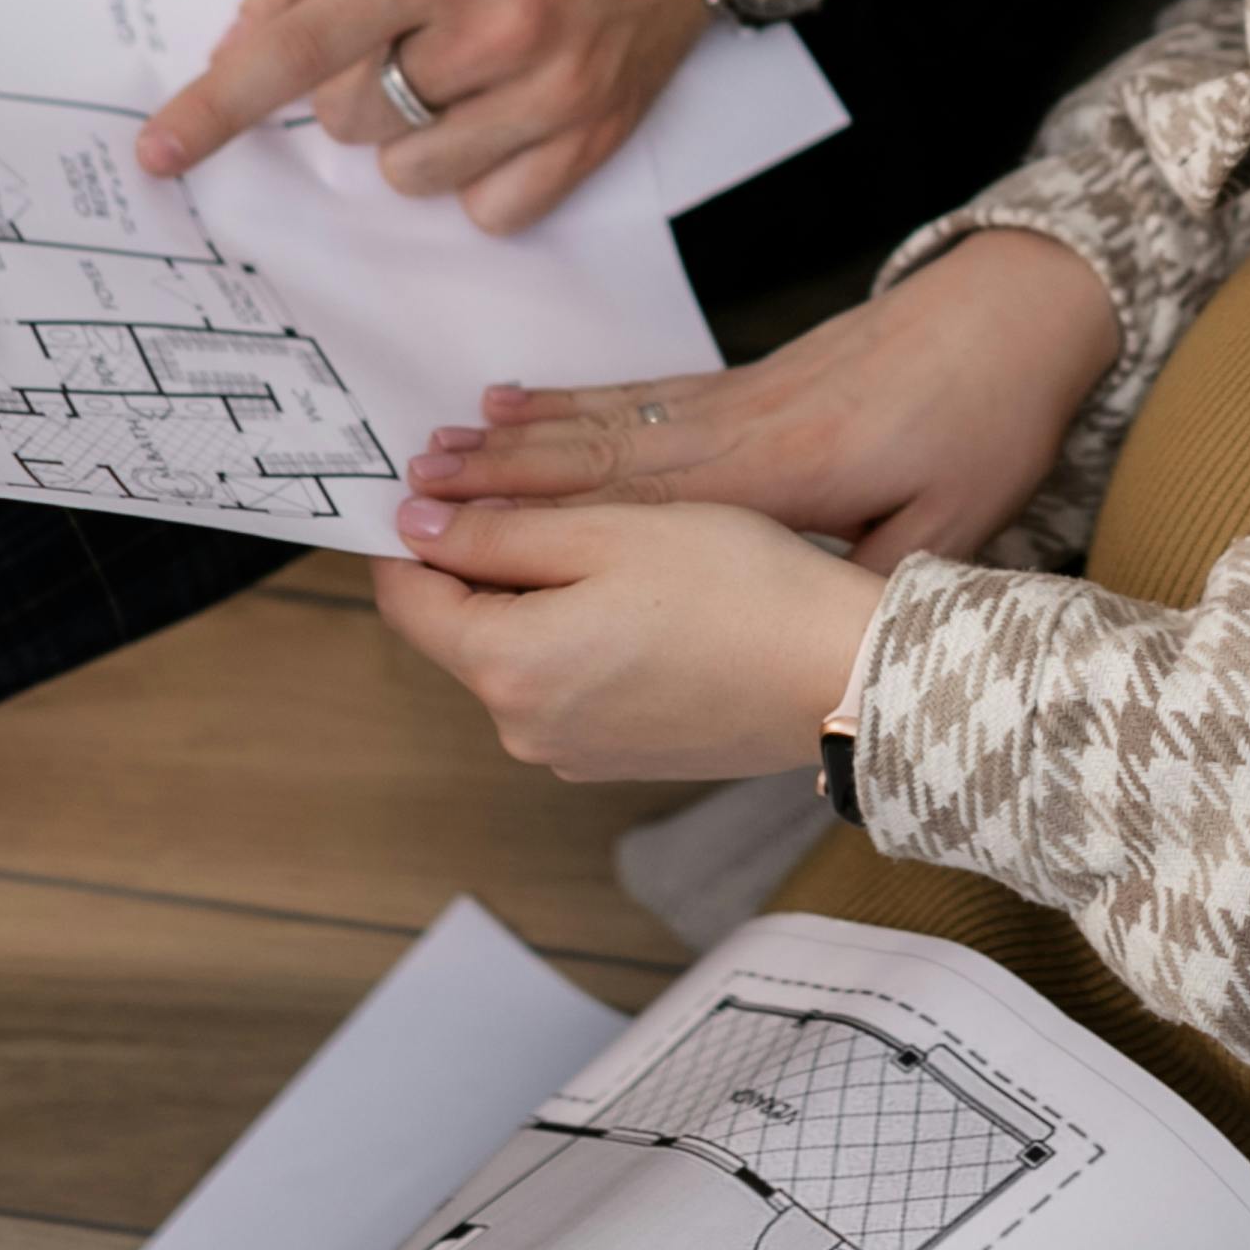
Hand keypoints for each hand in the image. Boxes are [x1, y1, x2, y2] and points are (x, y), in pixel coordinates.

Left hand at [136, 0, 740, 231]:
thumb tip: (239, 44)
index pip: (298, 49)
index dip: (217, 107)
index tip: (160, 152)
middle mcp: (493, 27)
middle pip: (351, 118)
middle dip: (352, 80)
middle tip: (405, 25)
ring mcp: (550, 89)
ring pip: (411, 171)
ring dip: (410, 131)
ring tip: (458, 64)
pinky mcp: (597, 132)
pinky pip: (491, 210)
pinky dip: (474, 175)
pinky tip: (498, 112)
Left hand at [375, 496, 882, 781]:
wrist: (842, 674)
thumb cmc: (738, 591)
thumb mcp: (609, 533)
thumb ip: (497, 534)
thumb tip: (412, 529)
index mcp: (508, 669)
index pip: (408, 601)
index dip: (413, 537)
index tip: (441, 491)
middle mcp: (525, 729)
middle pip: (463, 631)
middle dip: (487, 566)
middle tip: (559, 506)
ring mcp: (572, 752)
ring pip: (519, 657)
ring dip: (542, 601)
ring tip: (620, 551)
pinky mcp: (617, 758)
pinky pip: (568, 687)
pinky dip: (583, 640)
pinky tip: (648, 606)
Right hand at [409, 226, 1121, 568]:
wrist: (1013, 315)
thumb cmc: (987, 423)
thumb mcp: (947, 525)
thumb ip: (864, 583)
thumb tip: (799, 640)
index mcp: (784, 473)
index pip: (643, 507)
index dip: (549, 521)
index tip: (468, 532)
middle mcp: (741, 429)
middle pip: (600, 458)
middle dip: (502, 479)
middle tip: (413, 489)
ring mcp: (739, 397)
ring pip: (608, 419)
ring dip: (521, 436)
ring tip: (440, 447)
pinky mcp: (748, 379)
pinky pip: (642, 392)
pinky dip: (574, 398)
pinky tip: (520, 400)